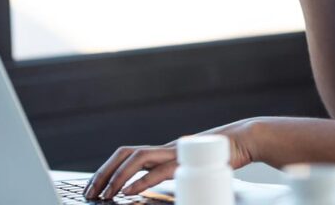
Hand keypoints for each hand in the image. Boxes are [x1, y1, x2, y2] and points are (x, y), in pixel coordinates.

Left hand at [83, 119, 259, 200]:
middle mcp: (164, 149)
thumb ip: (173, 174)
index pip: (127, 155)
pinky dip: (142, 181)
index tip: (93, 187)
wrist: (243, 140)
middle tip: (91, 192)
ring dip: (117, 177)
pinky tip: (129, 192)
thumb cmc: (220, 155)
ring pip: (137, 159)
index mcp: (162, 151)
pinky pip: (159, 170)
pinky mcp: (187, 159)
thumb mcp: (190, 167)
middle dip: (104, 173)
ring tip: (106, 194)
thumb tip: (152, 188)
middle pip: (125, 154)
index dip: (107, 169)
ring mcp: (174, 152)